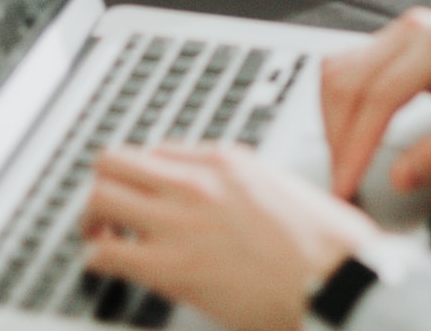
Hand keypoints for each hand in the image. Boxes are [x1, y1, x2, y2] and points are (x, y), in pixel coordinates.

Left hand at [81, 143, 378, 330]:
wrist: (337, 279)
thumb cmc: (329, 244)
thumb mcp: (288, 189)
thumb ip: (251, 186)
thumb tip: (237, 200)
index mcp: (229, 160)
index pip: (160, 150)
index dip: (146, 175)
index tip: (146, 192)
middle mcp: (196, 182)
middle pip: (115, 161)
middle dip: (105, 185)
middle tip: (109, 210)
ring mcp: (178, 220)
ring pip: (99, 197)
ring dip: (93, 218)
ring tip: (101, 236)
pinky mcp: (169, 265)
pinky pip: (104, 252)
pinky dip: (97, 258)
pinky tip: (107, 267)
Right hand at [321, 7, 430, 200]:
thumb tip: (400, 177)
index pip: (380, 96)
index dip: (357, 145)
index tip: (347, 184)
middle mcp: (415, 29)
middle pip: (349, 82)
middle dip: (338, 138)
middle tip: (342, 185)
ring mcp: (402, 31)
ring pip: (339, 72)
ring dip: (333, 120)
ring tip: (343, 165)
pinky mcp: (395, 41)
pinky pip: (350, 67)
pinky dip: (341, 104)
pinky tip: (348, 136)